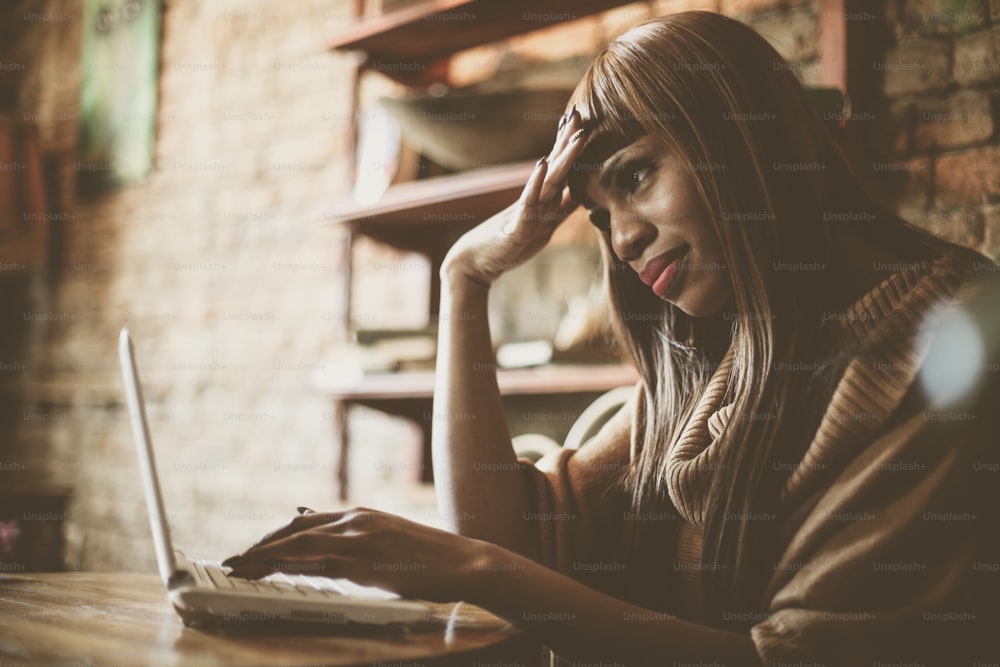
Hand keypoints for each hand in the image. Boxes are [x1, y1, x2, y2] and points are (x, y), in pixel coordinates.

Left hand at [222, 507, 493, 601]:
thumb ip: (358, 543)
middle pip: (293, 529)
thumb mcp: (388, 544)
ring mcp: (359, 537)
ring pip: (297, 543)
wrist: (464, 562)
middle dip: (260, 545)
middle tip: (234, 560)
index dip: (275, 536)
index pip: (305, 522)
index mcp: (361, 514)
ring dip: (263, 556)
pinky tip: (267, 573)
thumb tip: (328, 550)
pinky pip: (316, 561)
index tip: (252, 550)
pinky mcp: (364, 559)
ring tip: (238, 569)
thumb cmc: (430, 559)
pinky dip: (287, 565)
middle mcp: (355, 519)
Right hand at [441, 106, 586, 285]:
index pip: (561, 169)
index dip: (570, 147)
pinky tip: (542, 163)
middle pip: (557, 167)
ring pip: (549, 180)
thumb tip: (581, 193)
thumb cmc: (510, 244)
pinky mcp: (518, 225)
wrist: (475, 262)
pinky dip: (536, 182)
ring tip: (574, 133)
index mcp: (542, 200)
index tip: (580, 121)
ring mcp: (526, 210)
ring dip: (562, 156)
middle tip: (578, 113)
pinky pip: (529, 201)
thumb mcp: (544, 226)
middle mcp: (535, 200)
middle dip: (568, 141)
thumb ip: (561, 208)